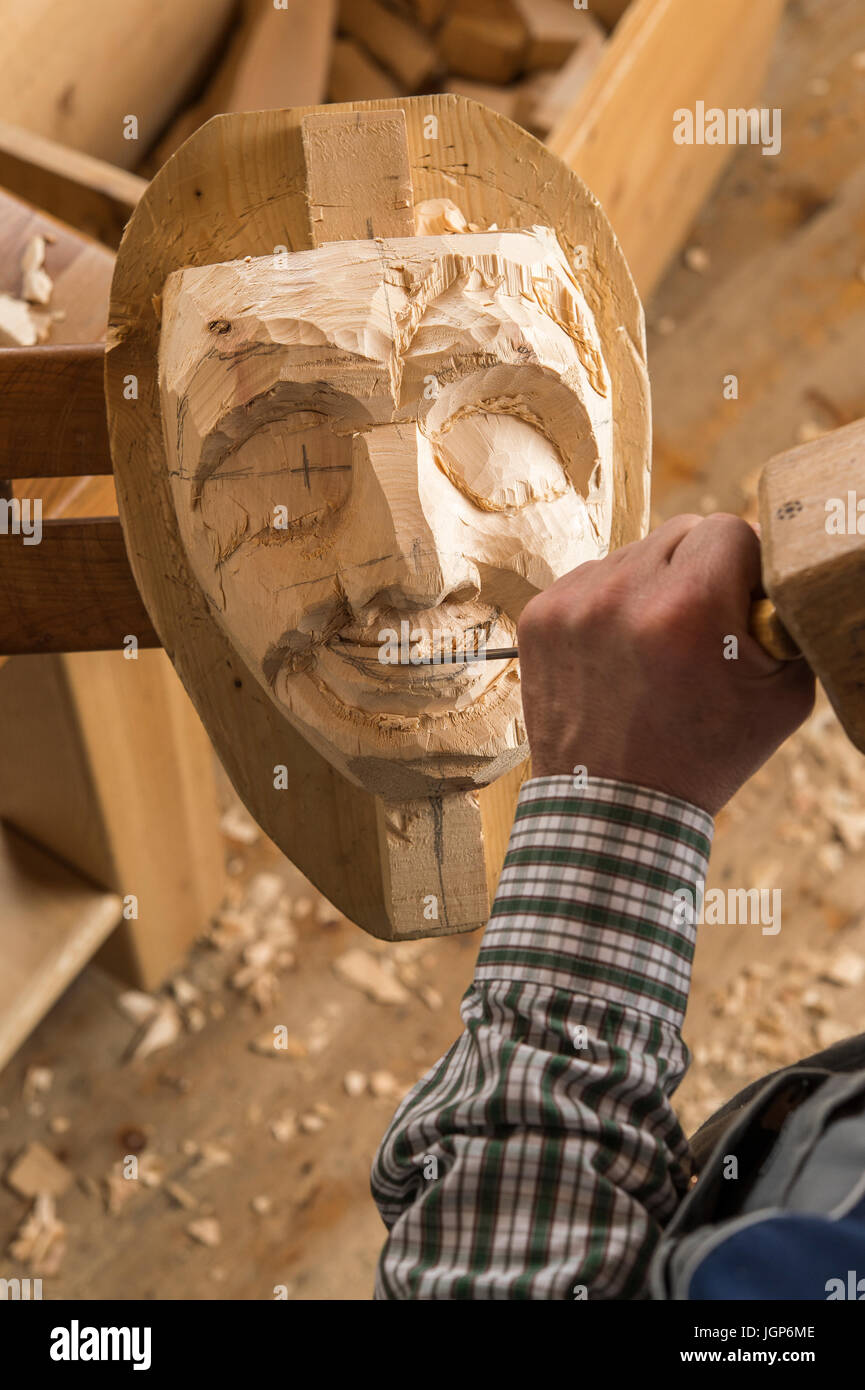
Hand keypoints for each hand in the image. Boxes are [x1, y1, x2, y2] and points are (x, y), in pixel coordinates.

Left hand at [517, 514, 814, 814]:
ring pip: (633, 555)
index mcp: (687, 607)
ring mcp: (571, 605)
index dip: (747, 562)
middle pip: (681, 532)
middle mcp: (622, 594)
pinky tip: (619, 654)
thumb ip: (783, 618)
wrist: (614, 809)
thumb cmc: (703, 756)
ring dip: (653, 586)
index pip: (731, 529)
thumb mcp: (781, 694)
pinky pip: (591, 581)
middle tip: (704, 625)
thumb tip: (771, 573)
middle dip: (702, 569)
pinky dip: (610, 606)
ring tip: (656, 648)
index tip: (743, 598)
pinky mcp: (538, 618)